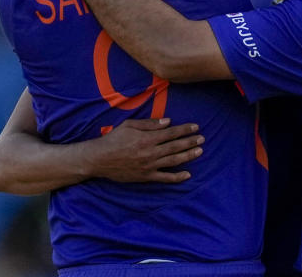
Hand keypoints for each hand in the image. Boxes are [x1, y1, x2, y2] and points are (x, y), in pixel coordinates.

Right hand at [85, 118, 203, 182]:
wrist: (98, 159)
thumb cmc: (113, 139)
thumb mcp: (130, 125)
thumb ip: (150, 123)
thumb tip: (168, 122)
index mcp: (147, 138)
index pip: (171, 133)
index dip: (185, 129)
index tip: (196, 127)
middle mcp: (150, 152)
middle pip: (175, 146)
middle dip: (191, 142)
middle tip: (202, 138)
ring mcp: (149, 166)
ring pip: (173, 161)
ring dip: (188, 156)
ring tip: (200, 151)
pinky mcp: (146, 177)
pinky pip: (164, 178)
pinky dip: (177, 177)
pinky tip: (188, 175)